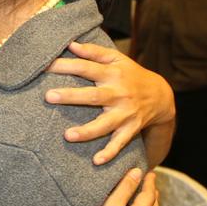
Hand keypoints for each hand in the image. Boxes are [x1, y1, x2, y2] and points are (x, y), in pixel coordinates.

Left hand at [46, 42, 174, 163]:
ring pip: (105, 124)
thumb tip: (70, 44)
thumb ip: (94, 51)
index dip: (66, 66)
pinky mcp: (130, 129)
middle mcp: (118, 94)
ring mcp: (125, 113)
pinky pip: (120, 143)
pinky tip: (97, 161)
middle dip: (71, 96)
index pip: (86, 68)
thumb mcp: (117, 59)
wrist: (161, 96)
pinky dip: (110, 153)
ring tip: (67, 136)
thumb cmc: (131, 74)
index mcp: (113, 74)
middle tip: (48, 96)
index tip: (45, 66)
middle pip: (93, 96)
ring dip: (87, 131)